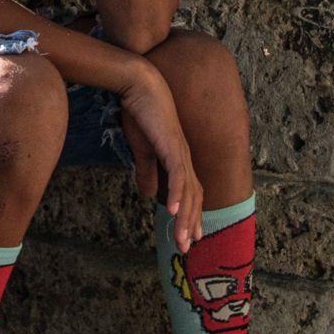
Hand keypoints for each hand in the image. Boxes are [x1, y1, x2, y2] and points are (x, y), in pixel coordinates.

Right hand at [116, 59, 203, 251]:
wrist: (139, 85)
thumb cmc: (140, 113)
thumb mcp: (141, 149)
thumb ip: (146, 171)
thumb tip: (148, 195)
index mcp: (178, 159)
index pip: (190, 193)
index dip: (191, 215)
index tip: (189, 237)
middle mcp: (184, 158)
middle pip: (194, 198)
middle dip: (191, 224)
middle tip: (187, 248)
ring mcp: (180, 153)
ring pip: (188, 192)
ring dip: (185, 218)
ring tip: (181, 240)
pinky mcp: (172, 145)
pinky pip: (177, 175)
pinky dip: (177, 194)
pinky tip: (174, 211)